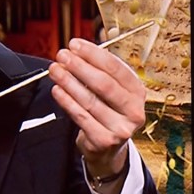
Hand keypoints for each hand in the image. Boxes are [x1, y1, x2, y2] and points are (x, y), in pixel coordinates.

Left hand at [48, 38, 145, 175]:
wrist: (108, 148)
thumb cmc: (108, 111)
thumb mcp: (113, 90)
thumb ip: (101, 69)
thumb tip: (81, 47)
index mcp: (138, 92)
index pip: (116, 69)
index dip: (94, 54)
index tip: (75, 45)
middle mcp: (134, 111)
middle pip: (104, 84)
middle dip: (80, 67)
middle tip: (63, 56)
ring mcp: (120, 128)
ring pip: (90, 100)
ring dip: (69, 82)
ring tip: (55, 70)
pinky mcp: (104, 140)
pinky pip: (81, 116)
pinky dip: (66, 101)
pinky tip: (57, 90)